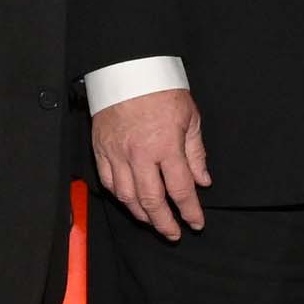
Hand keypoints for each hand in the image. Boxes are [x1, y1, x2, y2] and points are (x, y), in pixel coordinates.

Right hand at [92, 87, 209, 240]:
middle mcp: (140, 155)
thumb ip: (196, 153)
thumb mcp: (190, 118)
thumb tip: (203, 181)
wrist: (128, 70)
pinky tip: (130, 202)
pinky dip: (119, 196)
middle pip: (151, 201)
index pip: (180, 189)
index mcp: (166, 146)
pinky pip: (108, 182)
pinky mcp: (100, 149)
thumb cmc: (162, 90)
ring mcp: (117, 153)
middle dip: (164, 222)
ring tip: (152, 221)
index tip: (196, 223)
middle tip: (173, 234)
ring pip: (126, 196)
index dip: (190, 211)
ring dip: (141, 214)